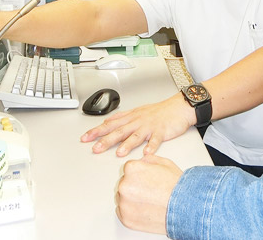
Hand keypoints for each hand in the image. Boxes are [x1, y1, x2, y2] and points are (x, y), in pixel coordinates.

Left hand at [80, 94, 195, 156]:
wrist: (177, 107)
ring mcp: (149, 127)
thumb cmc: (158, 112)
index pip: (110, 124)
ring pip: (136, 136)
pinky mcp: (162, 132)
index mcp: (130, 117)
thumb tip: (108, 122)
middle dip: (106, 140)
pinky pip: (156, 140)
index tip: (85, 138)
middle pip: (119, 131)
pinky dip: (151, 147)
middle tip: (95, 148)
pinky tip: (147, 154)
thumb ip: (122, 118)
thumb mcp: (137, 111)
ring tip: (119, 153)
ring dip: (127, 145)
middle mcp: (137, 121)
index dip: (96, 131)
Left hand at [116, 154, 182, 234]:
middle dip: (134, 186)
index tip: (147, 180)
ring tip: (150, 201)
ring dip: (132, 199)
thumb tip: (142, 161)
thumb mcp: (165, 163)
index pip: (129, 169)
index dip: (140, 174)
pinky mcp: (126, 219)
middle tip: (150, 191)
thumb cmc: (177, 187)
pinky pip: (123, 213)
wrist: (186, 208)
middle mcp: (124, 186)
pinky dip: (132, 212)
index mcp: (131, 169)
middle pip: (124, 184)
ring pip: (123, 198)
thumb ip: (148, 159)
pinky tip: (146, 209)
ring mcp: (124, 204)